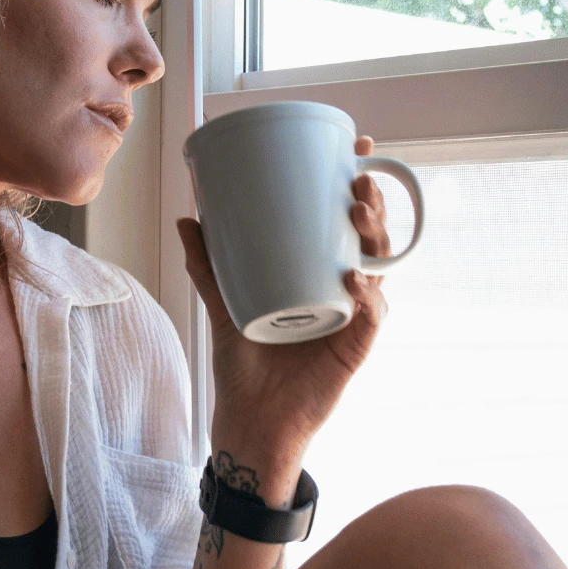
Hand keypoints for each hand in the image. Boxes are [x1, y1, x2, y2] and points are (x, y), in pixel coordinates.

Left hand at [177, 135, 390, 468]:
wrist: (249, 420)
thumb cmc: (244, 365)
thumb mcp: (222, 303)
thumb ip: (208, 264)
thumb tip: (187, 218)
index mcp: (320, 276)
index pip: (346, 224)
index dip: (359, 186)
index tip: (357, 148)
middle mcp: (345, 293)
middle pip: (371, 239)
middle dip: (372, 203)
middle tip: (357, 178)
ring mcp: (354, 319)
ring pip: (380, 269)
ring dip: (375, 238)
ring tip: (357, 211)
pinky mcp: (355, 349)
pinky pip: (372, 316)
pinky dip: (368, 294)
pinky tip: (354, 276)